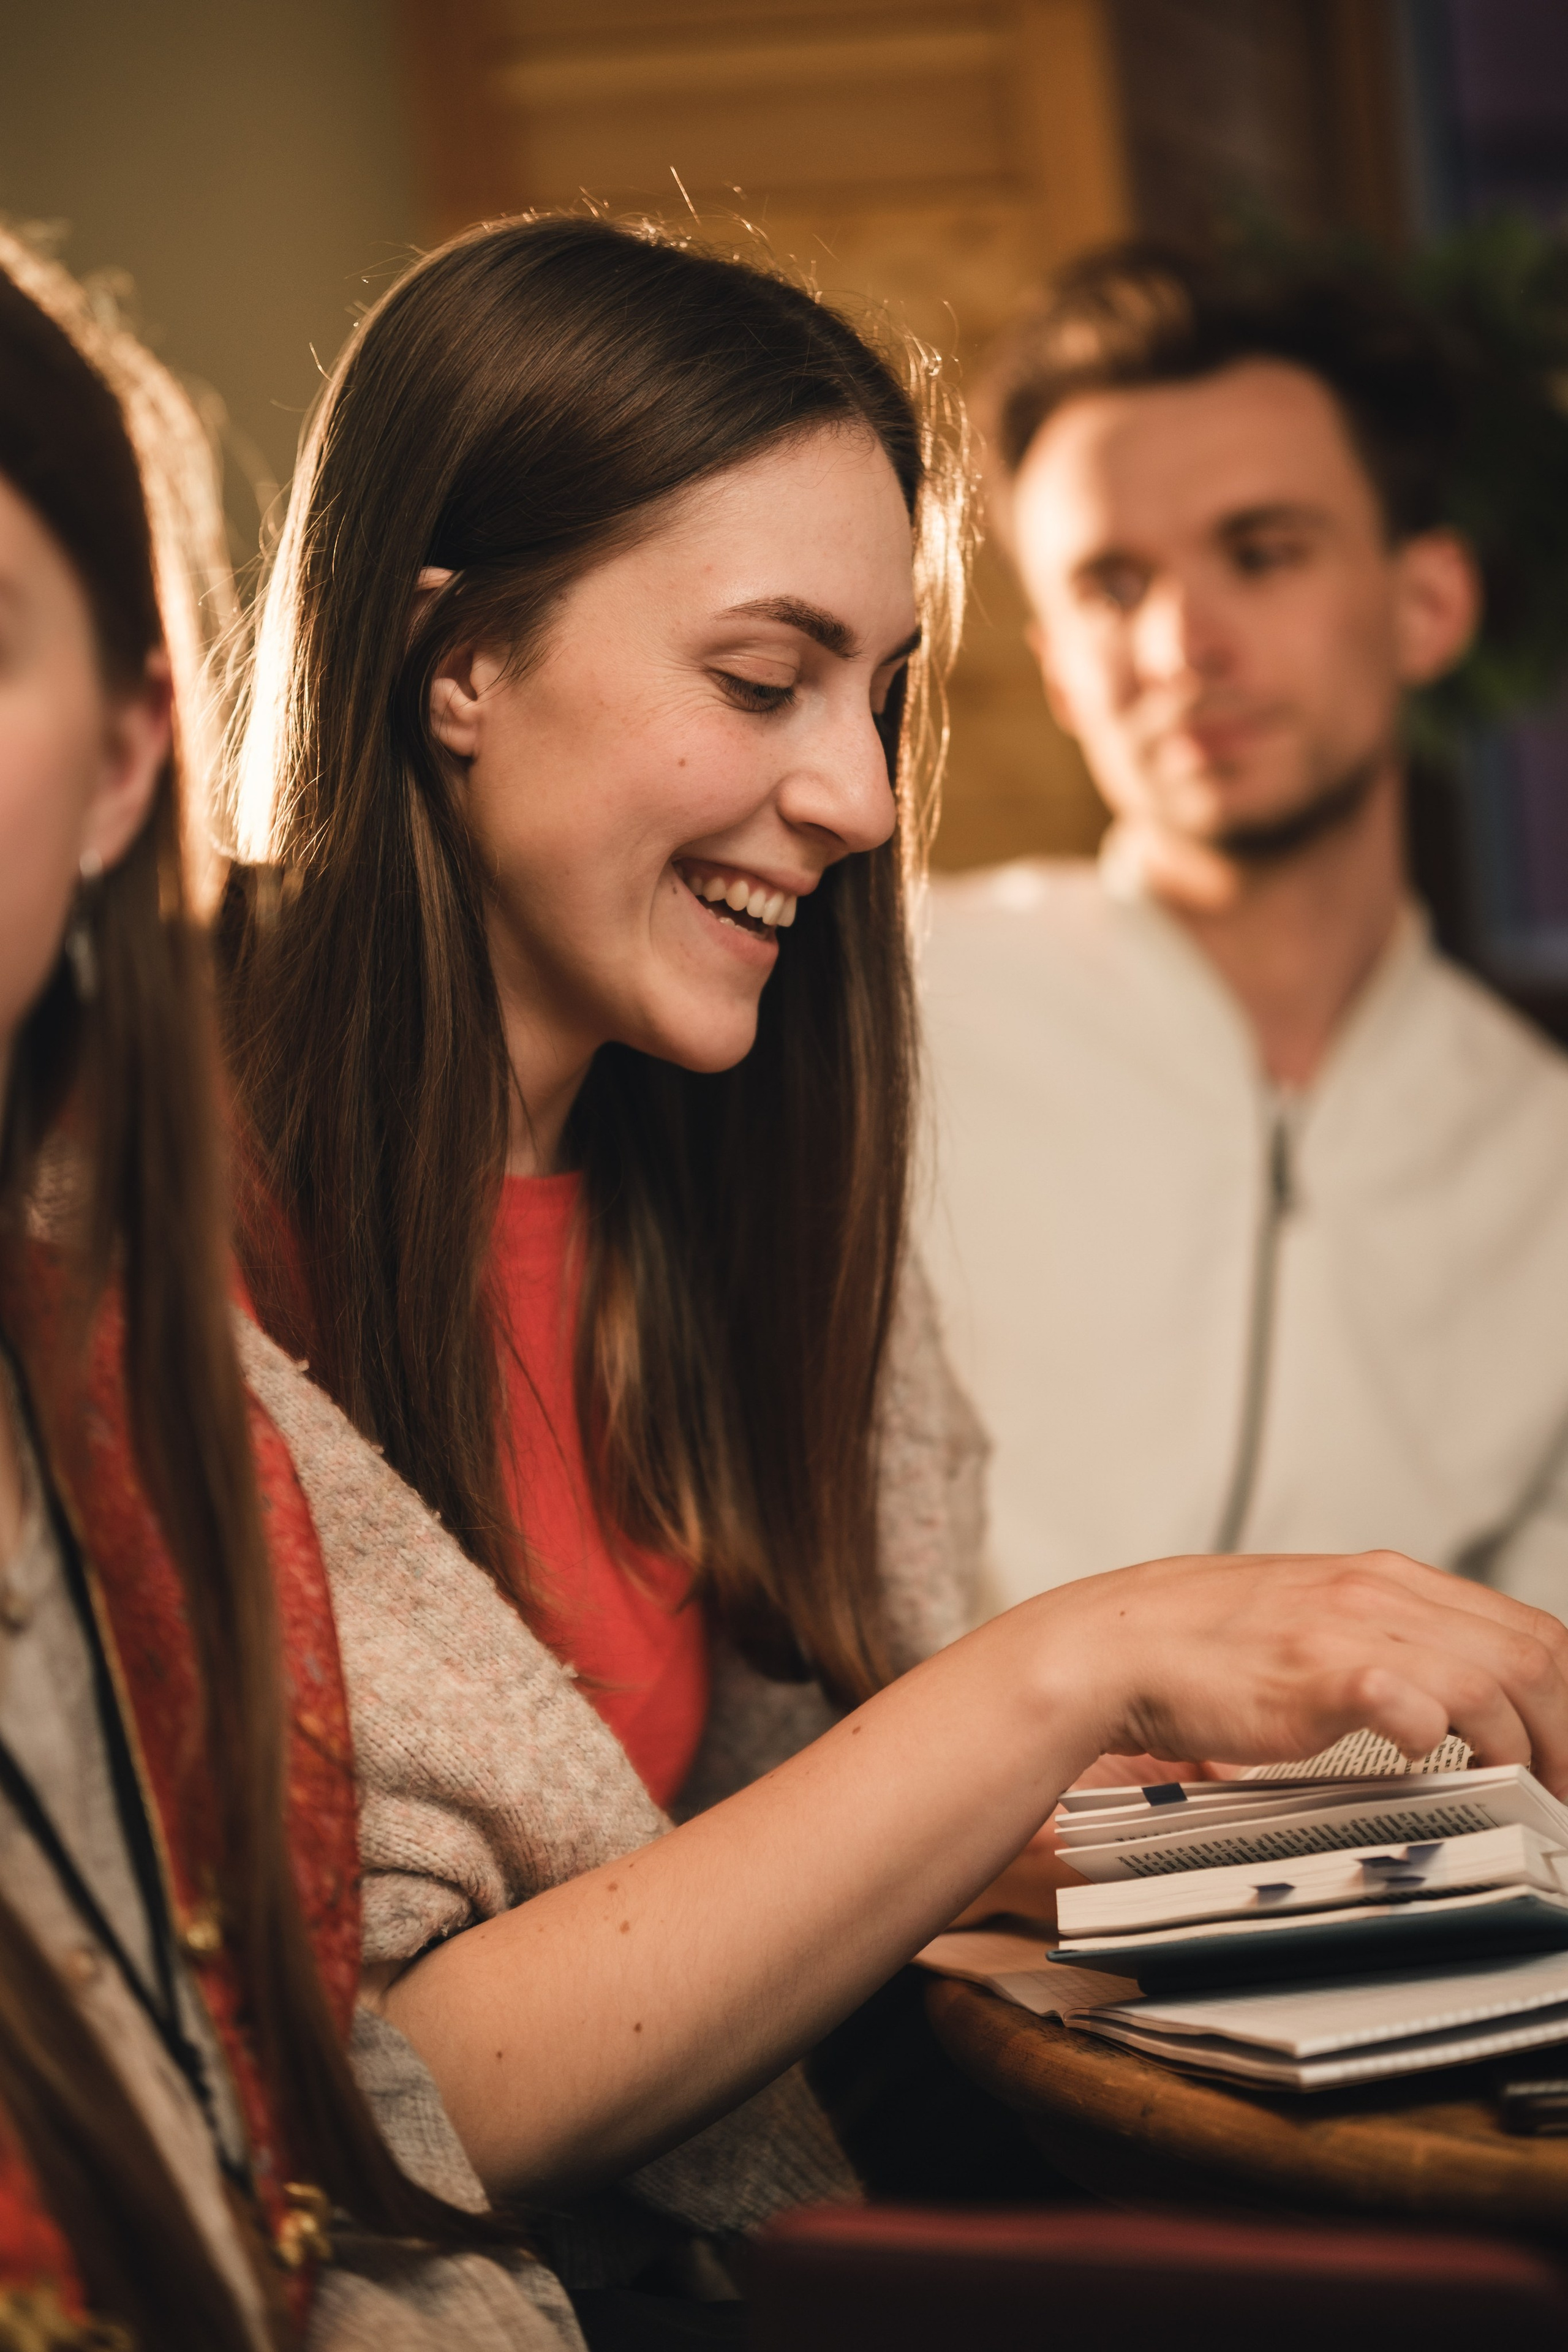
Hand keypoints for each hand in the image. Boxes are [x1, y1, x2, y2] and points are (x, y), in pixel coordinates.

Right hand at [1037, 1550, 1567, 1798]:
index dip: (1567, 1698)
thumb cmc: (1206, 1646)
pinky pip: (1420, 1707)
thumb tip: (1447, 1703)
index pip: (1526, 1627)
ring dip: (1524, 1751)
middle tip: (1559, 1790)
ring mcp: (1352, 1629)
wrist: (1117, 1645)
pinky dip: (1447, 1744)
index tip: (1563, 1753)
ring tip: (1518, 1796)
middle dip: (1565, 1733)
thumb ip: (1381, 1643)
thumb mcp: (1315, 1621)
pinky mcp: (1320, 1676)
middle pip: (1534, 1654)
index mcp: (1388, 1579)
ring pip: (1496, 1681)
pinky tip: (1433, 1770)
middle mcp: (1382, 1592)